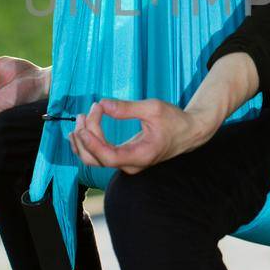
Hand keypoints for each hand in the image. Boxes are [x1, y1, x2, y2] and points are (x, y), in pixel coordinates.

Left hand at [70, 97, 213, 174]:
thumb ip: (127, 108)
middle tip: (85, 113)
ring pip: (95, 160)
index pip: (109, 157)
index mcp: (141, 155)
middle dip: (84, 137)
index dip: (92, 143)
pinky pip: (100, 156)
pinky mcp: (124, 157)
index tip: (84, 126)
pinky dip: (88, 143)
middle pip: (96, 160)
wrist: (188, 132)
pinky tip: (81, 130)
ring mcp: (127, 163)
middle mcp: (131, 164)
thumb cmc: (174, 120)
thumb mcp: (153, 108)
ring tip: (80, 118)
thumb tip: (103, 104)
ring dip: (83, 140)